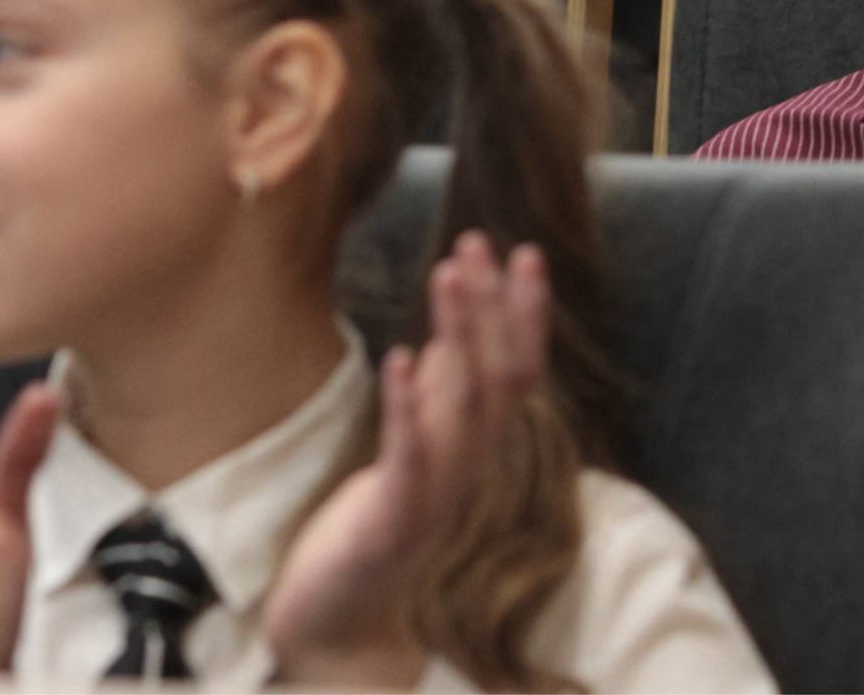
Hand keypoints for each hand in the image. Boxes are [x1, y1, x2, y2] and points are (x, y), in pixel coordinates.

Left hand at [264, 232, 547, 688]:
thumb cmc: (374, 532)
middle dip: (496, 306)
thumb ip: (431, 403)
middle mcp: (468, 470)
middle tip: (482, 241)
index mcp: (472, 451)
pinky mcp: (392, 521)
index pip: (516, 371)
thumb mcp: (409, 453)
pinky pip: (410, 459)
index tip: (521, 251)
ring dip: (461, 335)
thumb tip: (442, 342)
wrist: (340, 623)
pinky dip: (410, 408)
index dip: (523, 313)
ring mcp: (435, 495)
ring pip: (466, 407)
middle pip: (500, 377)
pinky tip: (402, 360)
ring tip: (448, 273)